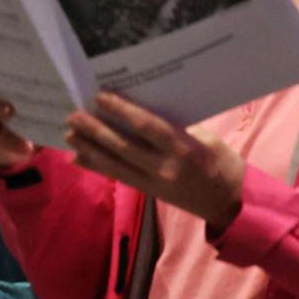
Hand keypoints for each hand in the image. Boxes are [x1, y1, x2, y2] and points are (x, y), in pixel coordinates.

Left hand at [66, 92, 244, 233]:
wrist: (230, 201)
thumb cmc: (220, 160)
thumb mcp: (204, 136)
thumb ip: (176, 123)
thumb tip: (143, 103)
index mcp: (183, 148)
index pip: (148, 127)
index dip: (122, 111)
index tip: (100, 97)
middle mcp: (165, 167)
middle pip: (124, 147)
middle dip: (96, 131)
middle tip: (73, 115)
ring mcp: (155, 183)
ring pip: (116, 164)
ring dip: (90, 149)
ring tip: (69, 135)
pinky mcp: (149, 193)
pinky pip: (119, 177)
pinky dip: (97, 167)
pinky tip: (77, 158)